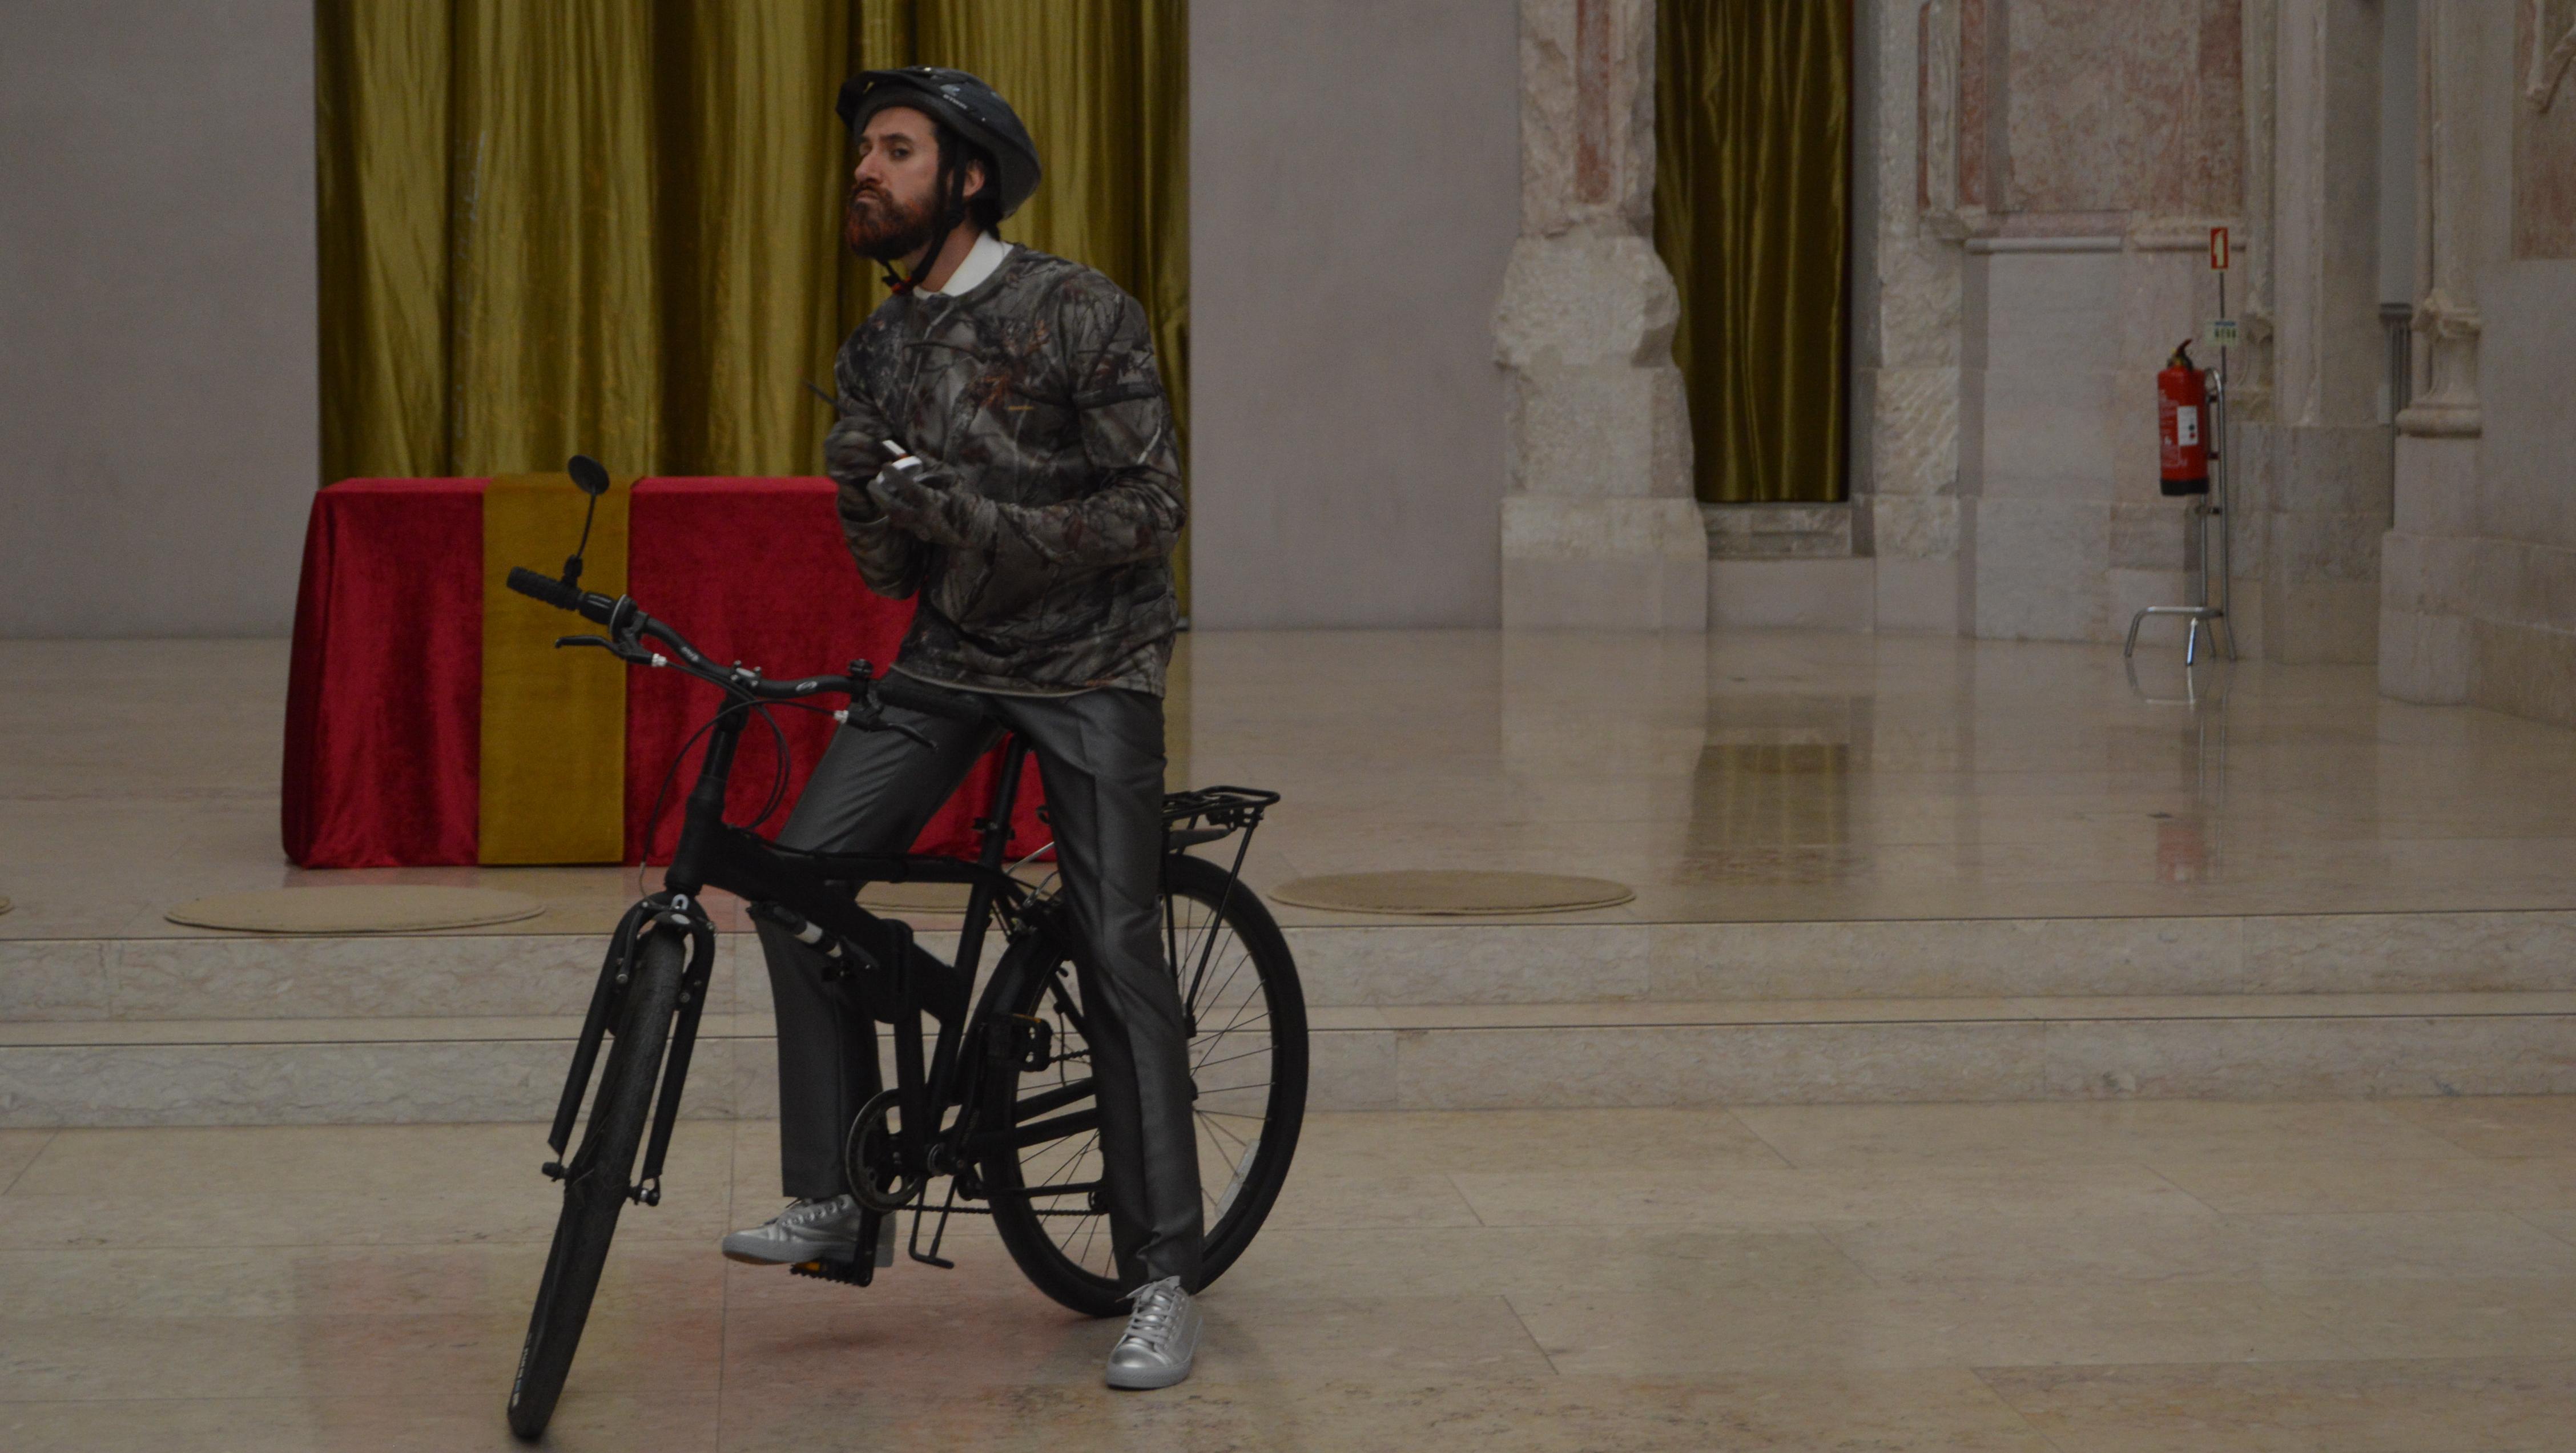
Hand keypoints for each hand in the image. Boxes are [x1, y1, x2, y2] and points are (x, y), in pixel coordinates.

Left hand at [866, 455, 996, 549]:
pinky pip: (905, 525)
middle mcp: (924, 517)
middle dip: (879, 495)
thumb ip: (933, 464)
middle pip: (894, 507)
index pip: (906, 486)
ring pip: (896, 518)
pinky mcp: (924, 535)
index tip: (885, 466)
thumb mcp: (953, 477)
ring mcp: (923, 529)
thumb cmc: (969, 499)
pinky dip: (896, 515)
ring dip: (884, 506)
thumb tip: (917, 451)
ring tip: (878, 494)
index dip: (893, 475)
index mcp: (933, 500)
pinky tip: (891, 507)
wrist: (980, 527)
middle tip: (871, 483)